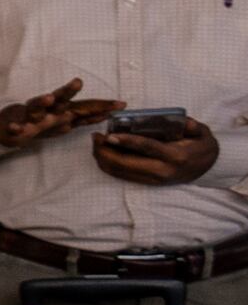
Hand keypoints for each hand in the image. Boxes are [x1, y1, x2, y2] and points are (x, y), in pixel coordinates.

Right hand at [0, 78, 118, 155]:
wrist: (13, 126)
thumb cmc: (42, 121)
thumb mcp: (66, 119)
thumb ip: (85, 117)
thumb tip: (107, 113)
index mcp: (63, 110)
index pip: (86, 106)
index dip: (103, 105)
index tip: (122, 105)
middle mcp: (48, 110)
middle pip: (61, 99)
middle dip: (68, 91)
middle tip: (77, 82)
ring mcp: (31, 117)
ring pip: (36, 107)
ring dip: (41, 102)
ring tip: (48, 98)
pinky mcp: (16, 126)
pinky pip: (14, 128)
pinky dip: (14, 128)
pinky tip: (15, 129)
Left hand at [96, 115, 221, 186]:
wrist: (208, 168)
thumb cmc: (201, 146)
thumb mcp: (202, 133)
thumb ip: (190, 126)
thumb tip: (181, 121)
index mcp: (175, 156)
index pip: (146, 148)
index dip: (126, 142)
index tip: (109, 136)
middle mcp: (162, 170)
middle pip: (125, 163)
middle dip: (105, 151)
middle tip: (96, 137)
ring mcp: (153, 179)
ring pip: (120, 172)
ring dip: (103, 158)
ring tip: (96, 143)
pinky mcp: (147, 183)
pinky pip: (122, 176)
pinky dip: (108, 166)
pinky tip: (102, 154)